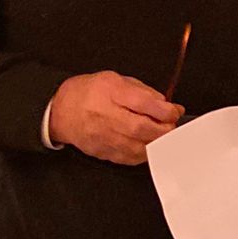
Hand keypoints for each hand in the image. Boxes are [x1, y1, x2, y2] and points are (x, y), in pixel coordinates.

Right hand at [48, 72, 183, 164]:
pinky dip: (144, 153)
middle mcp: (106, 116)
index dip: (165, 110)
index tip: (175, 110)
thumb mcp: (116, 79)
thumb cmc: (89, 93)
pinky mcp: (104, 153)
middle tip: (171, 125)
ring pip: (139, 147)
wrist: (62, 111)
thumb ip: (143, 91)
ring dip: (157, 143)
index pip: (143, 103)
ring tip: (161, 135)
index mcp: (110, 92)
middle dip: (164, 129)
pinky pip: (131, 159)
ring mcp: (104, 137)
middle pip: (142, 128)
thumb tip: (166, 105)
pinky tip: (147, 144)